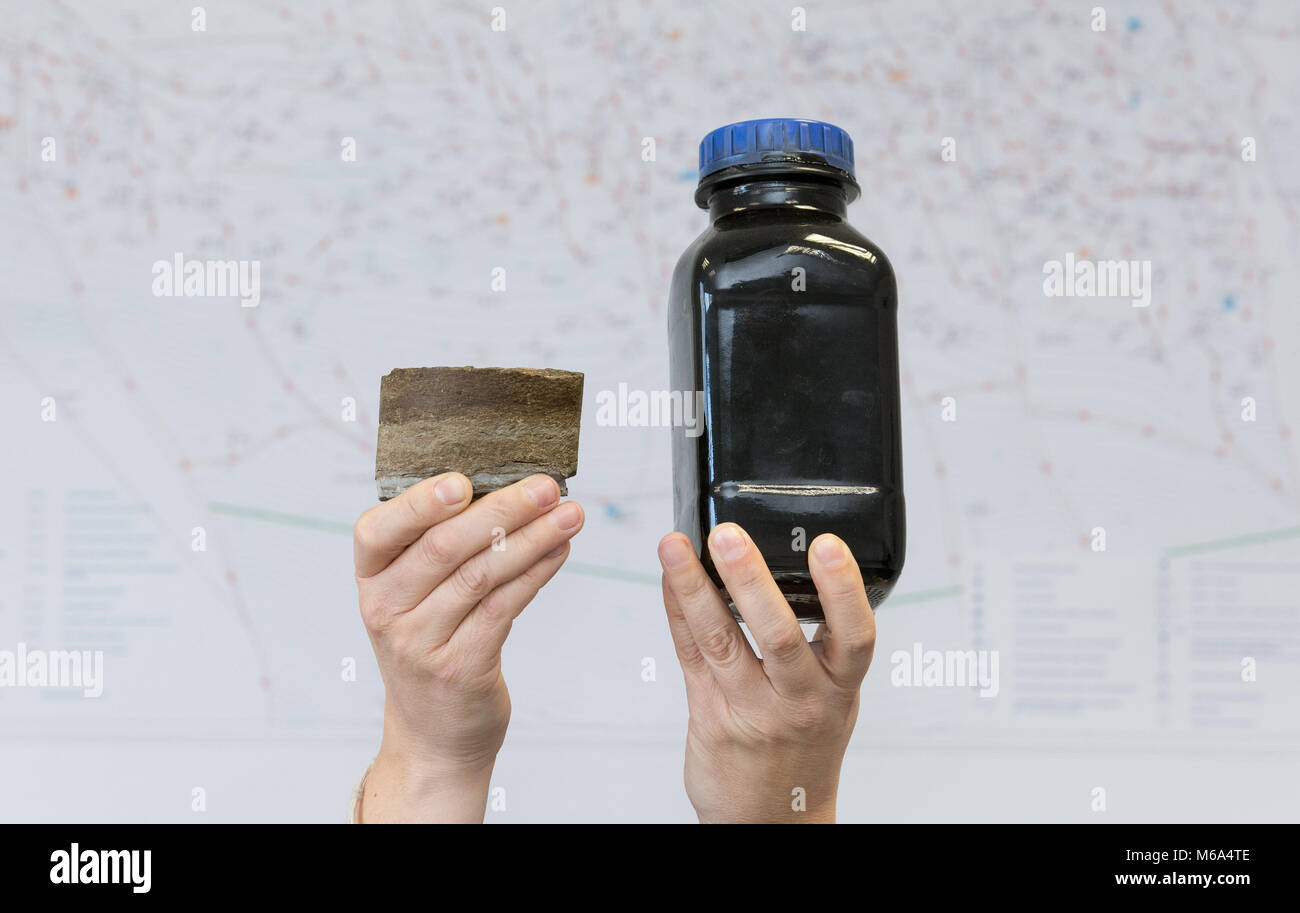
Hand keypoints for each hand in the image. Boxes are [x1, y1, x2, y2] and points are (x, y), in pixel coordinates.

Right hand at [353, 472, 583, 821]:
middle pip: (444, 547)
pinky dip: (536, 573)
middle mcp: (386, 609)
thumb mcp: (413, 595)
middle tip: (547, 487)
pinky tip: (559, 550)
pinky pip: (504, 608)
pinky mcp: (460, 667)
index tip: (463, 480)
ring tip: (571, 514)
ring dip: (533, 538)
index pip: (377, 530)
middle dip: (503, 509)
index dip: (419, 503)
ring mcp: (420, 643)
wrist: (432, 732)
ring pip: (481, 575)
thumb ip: (437, 543)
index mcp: (370, 578)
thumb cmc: (431, 642)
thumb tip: (507, 484)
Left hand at [657, 523, 875, 822]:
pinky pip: (690, 654)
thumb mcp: (832, 695)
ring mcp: (752, 710)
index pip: (852, 634)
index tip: (825, 545)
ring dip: (695, 588)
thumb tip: (787, 565)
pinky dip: (678, 611)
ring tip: (675, 547)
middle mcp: (800, 700)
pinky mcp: (709, 716)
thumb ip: (819, 641)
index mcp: (840, 687)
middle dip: (750, 580)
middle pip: (778, 635)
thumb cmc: (804, 746)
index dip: (841, 588)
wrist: (772, 818)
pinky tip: (670, 578)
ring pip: (721, 641)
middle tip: (729, 536)